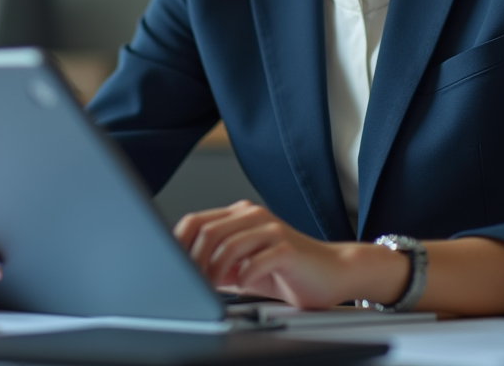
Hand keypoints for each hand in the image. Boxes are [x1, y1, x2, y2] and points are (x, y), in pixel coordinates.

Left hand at [173, 200, 384, 308]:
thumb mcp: (243, 267)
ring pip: (229, 243)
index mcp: (239, 216)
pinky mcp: (287, 247)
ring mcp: (271, 229)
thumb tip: (185, 274)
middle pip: (208, 230)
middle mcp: (253, 216)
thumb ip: (217, 265)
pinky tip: (243, 285)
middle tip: (191, 282)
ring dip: (215, 269)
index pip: (196, 221)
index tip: (171, 267)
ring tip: (213, 287)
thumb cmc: (287, 270)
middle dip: (194, 260)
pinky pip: (258, 259)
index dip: (178, 244)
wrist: (332, 272)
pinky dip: (244, 275)